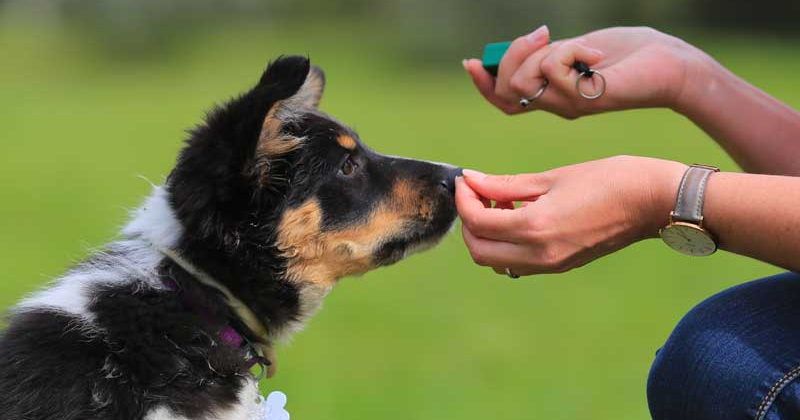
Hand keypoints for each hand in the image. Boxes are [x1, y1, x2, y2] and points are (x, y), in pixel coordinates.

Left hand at [455, 156, 686, 275]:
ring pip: (495, 261)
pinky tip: (518, 215)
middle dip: (469, 222)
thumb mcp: (553, 177)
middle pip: (479, 251)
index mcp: (536, 228)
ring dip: (486, 235)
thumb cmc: (609, 179)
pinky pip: (517, 263)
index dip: (464, 199)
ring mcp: (551, 265)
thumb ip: (506, 184)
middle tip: (478, 193)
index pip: (477, 222)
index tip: (466, 179)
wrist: (654, 202)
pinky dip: (505, 243)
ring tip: (500, 203)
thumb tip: (471, 180)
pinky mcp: (560, 265)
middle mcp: (539, 255)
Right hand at [463, 26, 711, 117]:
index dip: (483, 84)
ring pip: (523, 81)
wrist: (668, 65)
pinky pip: (554, 69)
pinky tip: (597, 56)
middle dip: (513, 55)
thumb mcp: (576, 49)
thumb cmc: (627, 55)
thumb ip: (548, 54)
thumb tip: (522, 47)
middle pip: (506, 89)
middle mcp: (555, 105)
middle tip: (543, 35)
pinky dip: (572, 50)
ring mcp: (568, 105)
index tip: (471, 62)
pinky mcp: (582, 99)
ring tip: (576, 47)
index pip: (503, 100)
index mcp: (550, 94)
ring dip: (543, 53)